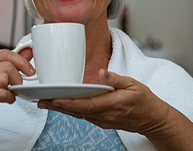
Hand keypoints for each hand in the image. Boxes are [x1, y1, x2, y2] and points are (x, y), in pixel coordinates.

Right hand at [0, 49, 34, 149]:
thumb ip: (12, 63)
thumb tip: (28, 51)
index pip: (4, 54)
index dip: (21, 61)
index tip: (29, 70)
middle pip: (6, 66)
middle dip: (18, 77)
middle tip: (17, 86)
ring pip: (4, 78)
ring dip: (13, 88)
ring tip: (9, 93)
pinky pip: (2, 93)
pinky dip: (9, 97)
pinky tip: (7, 99)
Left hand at [37, 70, 192, 150]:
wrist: (153, 119)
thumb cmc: (145, 100)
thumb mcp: (134, 84)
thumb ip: (117, 78)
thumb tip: (103, 72)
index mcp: (113, 104)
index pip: (86, 105)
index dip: (68, 102)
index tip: (53, 98)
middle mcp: (105, 115)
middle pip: (77, 111)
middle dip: (57, 106)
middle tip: (39, 100)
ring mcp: (103, 120)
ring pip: (78, 115)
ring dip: (61, 109)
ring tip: (44, 102)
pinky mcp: (102, 121)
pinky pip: (83, 116)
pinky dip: (70, 110)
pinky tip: (61, 105)